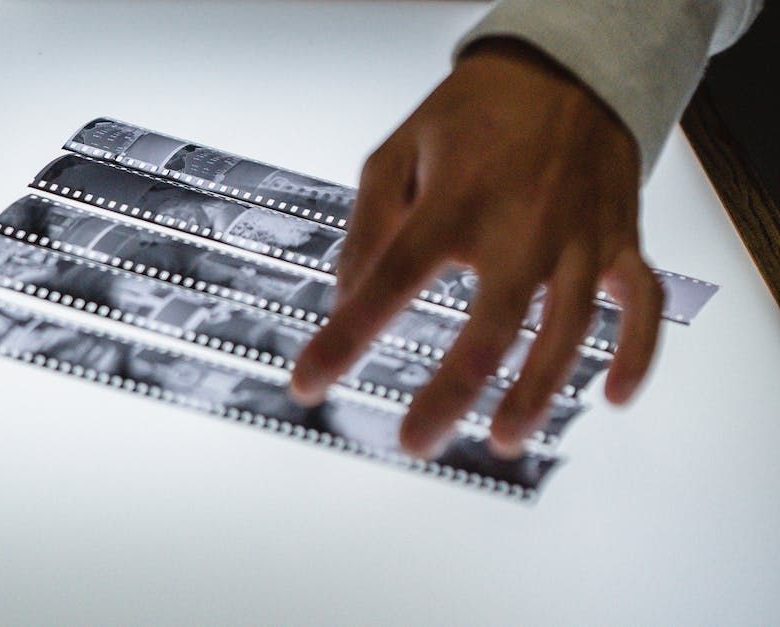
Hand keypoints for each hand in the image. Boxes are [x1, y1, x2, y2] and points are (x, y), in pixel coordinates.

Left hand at [289, 39, 662, 458]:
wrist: (565, 68)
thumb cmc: (472, 113)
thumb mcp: (397, 151)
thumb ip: (368, 226)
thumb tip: (347, 297)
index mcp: (454, 202)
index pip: (388, 282)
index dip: (344, 339)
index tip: (308, 384)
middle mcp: (521, 226)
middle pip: (490, 327)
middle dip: (451, 394)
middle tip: (416, 442)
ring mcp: (579, 236)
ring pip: (567, 330)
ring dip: (537, 392)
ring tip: (504, 440)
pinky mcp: (620, 239)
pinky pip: (642, 303)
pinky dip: (637, 353)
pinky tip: (614, 397)